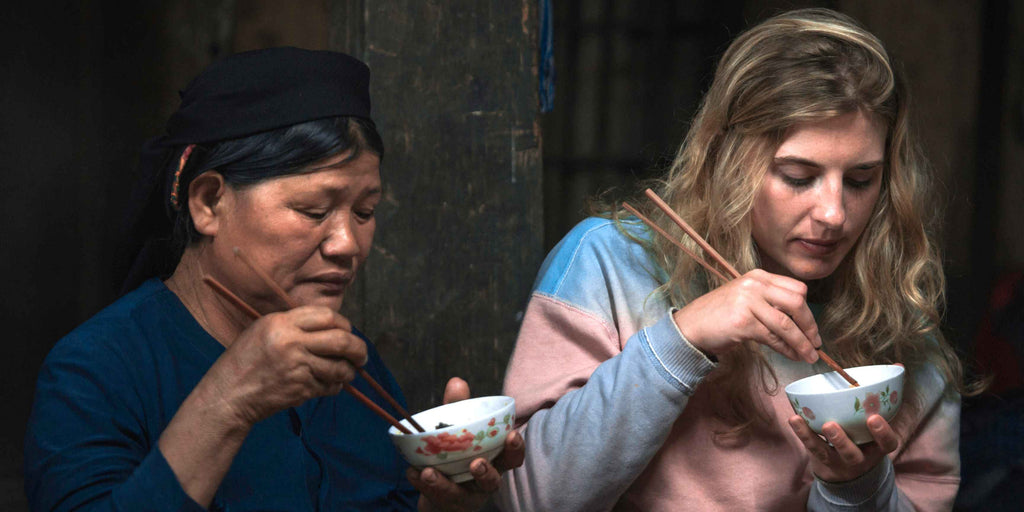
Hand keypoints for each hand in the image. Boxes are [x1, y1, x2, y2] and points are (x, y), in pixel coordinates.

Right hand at [204, 306, 367, 426]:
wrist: (229, 394)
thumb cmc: (245, 360)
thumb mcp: (263, 329)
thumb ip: (295, 325)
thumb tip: (333, 327)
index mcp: (282, 323)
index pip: (327, 316)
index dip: (344, 324)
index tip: (348, 332)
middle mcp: (291, 342)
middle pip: (341, 340)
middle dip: (358, 349)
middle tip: (362, 356)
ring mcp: (297, 367)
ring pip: (339, 367)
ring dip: (349, 372)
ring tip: (348, 373)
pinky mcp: (300, 389)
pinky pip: (329, 386)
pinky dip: (334, 386)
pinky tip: (329, 385)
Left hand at [410, 378, 524, 511]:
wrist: (443, 491)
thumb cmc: (458, 454)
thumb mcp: (459, 430)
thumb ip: (459, 408)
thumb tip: (457, 381)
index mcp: (494, 461)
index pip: (512, 457)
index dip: (516, 448)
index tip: (512, 435)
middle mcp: (484, 482)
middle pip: (492, 482)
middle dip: (486, 474)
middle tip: (476, 463)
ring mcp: (464, 497)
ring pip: (458, 495)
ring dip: (444, 485)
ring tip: (429, 472)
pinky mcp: (445, 504)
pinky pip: (432, 497)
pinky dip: (421, 484)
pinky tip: (411, 472)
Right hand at [671, 269, 820, 362]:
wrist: (690, 327)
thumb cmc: (719, 316)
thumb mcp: (746, 299)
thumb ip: (769, 302)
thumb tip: (800, 323)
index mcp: (758, 276)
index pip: (796, 288)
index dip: (808, 310)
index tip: (812, 327)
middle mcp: (755, 285)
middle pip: (797, 302)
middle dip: (810, 325)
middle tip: (815, 343)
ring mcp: (748, 302)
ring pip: (786, 323)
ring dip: (801, 343)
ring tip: (809, 356)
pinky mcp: (743, 322)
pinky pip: (773, 337)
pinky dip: (786, 349)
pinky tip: (791, 356)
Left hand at [788, 413, 899, 482]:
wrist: (848, 469)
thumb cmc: (866, 435)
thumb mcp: (877, 426)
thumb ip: (879, 403)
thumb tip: (894, 365)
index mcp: (877, 448)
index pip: (887, 444)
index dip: (883, 433)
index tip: (874, 417)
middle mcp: (859, 459)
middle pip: (852, 455)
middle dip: (841, 441)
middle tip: (830, 425)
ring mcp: (838, 461)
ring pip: (826, 454)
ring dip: (812, 438)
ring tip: (799, 420)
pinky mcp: (821, 459)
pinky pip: (811, 448)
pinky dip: (802, 433)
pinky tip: (794, 419)